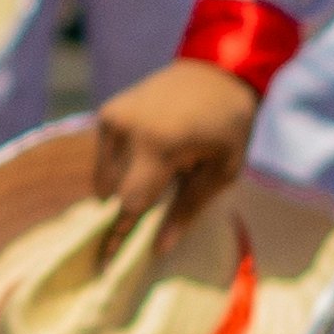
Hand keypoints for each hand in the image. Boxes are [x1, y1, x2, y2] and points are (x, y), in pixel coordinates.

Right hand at [87, 59, 261, 230]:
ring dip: (126, 182)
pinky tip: (152, 152)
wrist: (217, 71)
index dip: (122, 232)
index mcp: (159, 144)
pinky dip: (122, 164)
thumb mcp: (221, 171)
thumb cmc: (229, 126)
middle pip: (113, 190)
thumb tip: (160, 247)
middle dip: (128, 206)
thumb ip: (188, 208)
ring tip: (163, 168)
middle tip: (143, 217)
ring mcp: (112, 118)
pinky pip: (106, 154)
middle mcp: (126, 129)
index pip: (130, 200)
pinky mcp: (107, 113)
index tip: (108, 262)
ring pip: (105, 174)